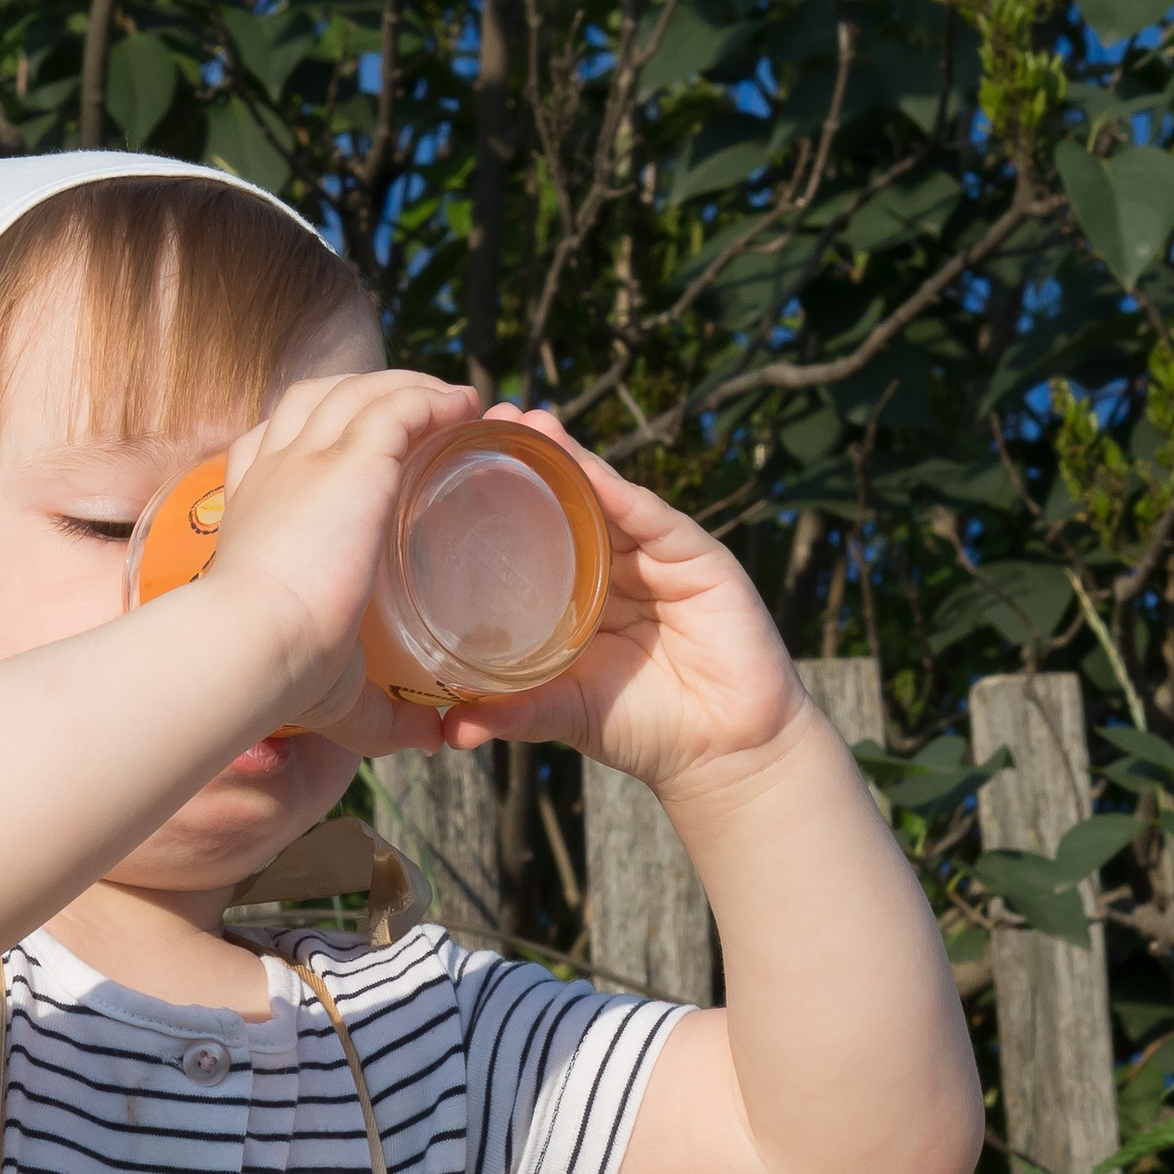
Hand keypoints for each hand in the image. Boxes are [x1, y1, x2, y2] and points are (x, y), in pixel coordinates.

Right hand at [203, 369, 482, 749]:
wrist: (253, 650)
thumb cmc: (278, 679)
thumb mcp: (334, 694)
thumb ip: (387, 715)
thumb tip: (434, 741)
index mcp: (254, 513)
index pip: (275, 447)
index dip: (313, 440)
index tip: (351, 454)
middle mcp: (276, 471)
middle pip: (317, 401)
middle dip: (366, 396)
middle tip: (419, 417)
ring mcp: (310, 458)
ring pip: (362, 391)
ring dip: (411, 387)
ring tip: (457, 403)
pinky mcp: (351, 458)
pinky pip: (400, 404)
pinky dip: (434, 398)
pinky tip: (466, 407)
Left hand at [439, 407, 813, 805]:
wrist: (723, 752)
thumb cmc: (644, 729)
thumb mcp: (563, 713)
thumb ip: (512, 713)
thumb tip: (450, 732)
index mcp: (582, 598)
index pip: (538, 538)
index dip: (502, 504)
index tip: (452, 470)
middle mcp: (618, 568)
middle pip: (570, 503)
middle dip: (532, 460)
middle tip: (483, 420)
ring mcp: (658, 559)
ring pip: (607, 498)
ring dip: (570, 458)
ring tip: (527, 421)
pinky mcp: (697, 559)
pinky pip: (651, 517)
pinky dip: (617, 491)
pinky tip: (584, 465)